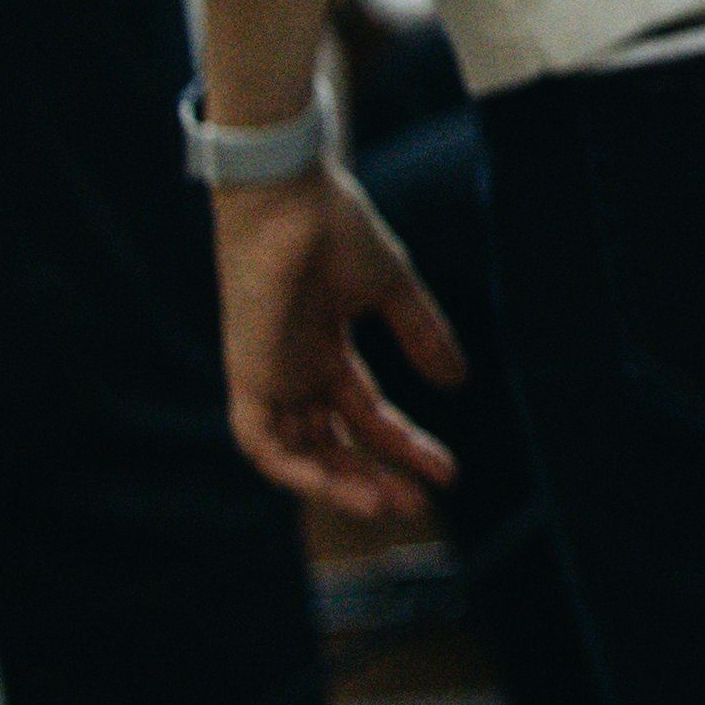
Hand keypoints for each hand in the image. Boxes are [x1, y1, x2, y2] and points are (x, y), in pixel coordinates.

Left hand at [213, 170, 463, 523]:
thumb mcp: (392, 290)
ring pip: (297, 454)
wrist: (291, 199)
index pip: (365, 413)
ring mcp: (269, 377)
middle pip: (332, 443)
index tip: (447, 470)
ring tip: (385, 504)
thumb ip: (422, 336)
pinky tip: (334, 485)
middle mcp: (294, 372)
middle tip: (418, 504)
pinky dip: (294, 470)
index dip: (404, 444)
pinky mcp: (247, 376)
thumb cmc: (337, 230)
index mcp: (324, 350)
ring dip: (339, 484)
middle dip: (374, 476)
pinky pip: (262, 444)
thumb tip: (457, 382)